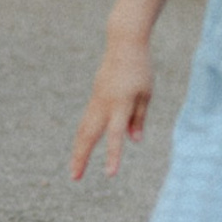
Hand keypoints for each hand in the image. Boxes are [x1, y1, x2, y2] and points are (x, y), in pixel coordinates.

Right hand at [71, 37, 152, 179]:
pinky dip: (83, 137)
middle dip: (81, 157)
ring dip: (78, 150)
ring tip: (75, 169)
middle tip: (74, 178)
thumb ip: (139, 118)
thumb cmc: (140, 69)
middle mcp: (104, 104)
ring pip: (83, 129)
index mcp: (121, 104)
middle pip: (88, 135)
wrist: (123, 44)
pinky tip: (82, 148)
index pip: (116, 135)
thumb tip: (134, 141)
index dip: (113, 155)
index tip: (109, 175)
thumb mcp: (146, 94)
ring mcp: (96, 100)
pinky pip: (86, 121)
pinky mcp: (94, 97)